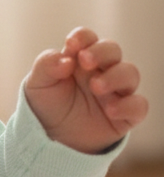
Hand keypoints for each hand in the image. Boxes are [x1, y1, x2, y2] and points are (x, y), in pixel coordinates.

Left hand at [24, 28, 147, 152]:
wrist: (50, 138)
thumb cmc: (46, 105)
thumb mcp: (37, 84)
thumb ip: (46, 65)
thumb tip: (66, 60)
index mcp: (79, 58)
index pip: (87, 39)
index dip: (83, 38)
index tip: (71, 44)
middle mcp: (101, 70)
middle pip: (112, 50)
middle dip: (101, 52)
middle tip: (85, 61)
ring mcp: (115, 91)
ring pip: (130, 74)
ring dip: (115, 77)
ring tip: (96, 87)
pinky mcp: (125, 114)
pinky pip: (138, 106)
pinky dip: (129, 106)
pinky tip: (110, 111)